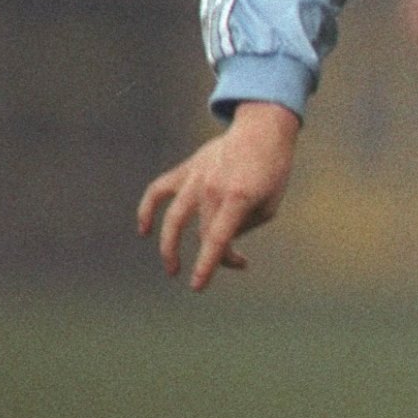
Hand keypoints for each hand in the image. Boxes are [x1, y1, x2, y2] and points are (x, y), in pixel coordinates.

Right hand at [137, 101, 300, 289]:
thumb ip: (243, 227)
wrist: (262, 131)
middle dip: (216, 257)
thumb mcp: (269, 205)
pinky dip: (147, 209)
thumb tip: (221, 240)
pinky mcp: (187, 170)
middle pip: (204, 234)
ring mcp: (196, 179)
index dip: (207, 264)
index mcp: (238, 198)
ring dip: (168, 247)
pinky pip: (159, 190)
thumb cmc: (273, 171)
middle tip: (223, 268)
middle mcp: (212, 189)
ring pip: (173, 219)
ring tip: (173, 269)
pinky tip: (144, 229)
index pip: (216, 239)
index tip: (196, 286)